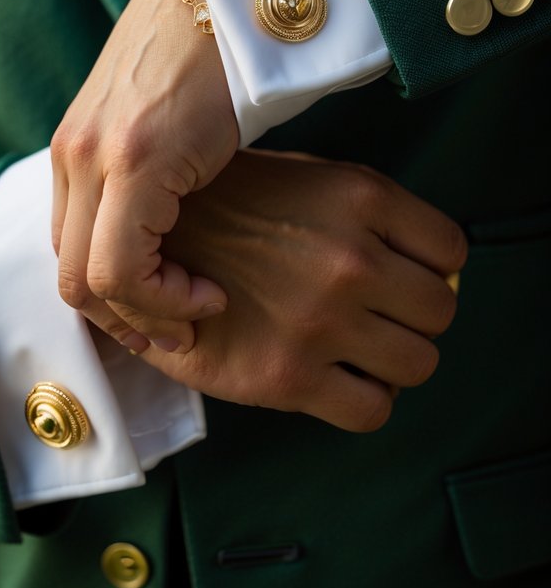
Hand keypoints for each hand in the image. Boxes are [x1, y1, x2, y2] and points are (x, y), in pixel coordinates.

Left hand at [51, 0, 238, 354]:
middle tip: (183, 325)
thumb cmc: (218, 46)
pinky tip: (207, 288)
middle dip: (128, 319)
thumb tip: (168, 226)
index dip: (115, 302)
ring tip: (201, 301)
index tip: (169, 310)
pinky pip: (124, 265)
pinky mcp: (132, 156)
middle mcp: (73, 153)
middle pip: (72, 277)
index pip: (70, 254)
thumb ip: (150, 169)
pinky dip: (164, 295)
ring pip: (90, 280)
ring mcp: (95, 154)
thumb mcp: (169, 118)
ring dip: (147, 312)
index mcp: (78, 147)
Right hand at [140, 150, 466, 431]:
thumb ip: (364, 212)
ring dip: (394, 359)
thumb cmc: (225, 208)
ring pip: (420, 363)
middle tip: (378, 313)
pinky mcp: (288, 376)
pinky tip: (335, 377)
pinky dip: (365, 399)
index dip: (430, 266)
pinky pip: (374, 410)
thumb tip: (424, 262)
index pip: (451, 250)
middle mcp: (349, 258)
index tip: (403, 273)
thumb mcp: (303, 177)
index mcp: (358, 196)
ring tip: (356, 346)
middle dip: (414, 314)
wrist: (136, 242)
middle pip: (442, 309)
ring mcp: (320, 320)